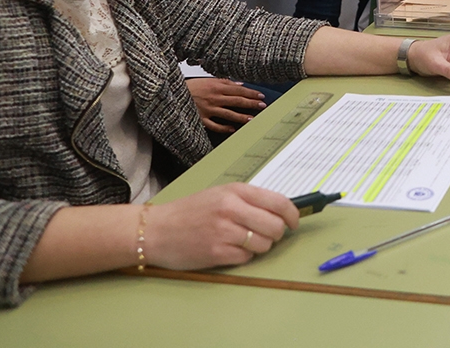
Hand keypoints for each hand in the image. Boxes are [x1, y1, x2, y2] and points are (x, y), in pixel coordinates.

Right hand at [146, 183, 299, 268]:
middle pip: (275, 226)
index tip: (294, 222)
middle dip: (276, 234)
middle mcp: (231, 209)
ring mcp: (224, 231)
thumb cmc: (188, 212)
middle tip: (266, 235)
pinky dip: (243, 257)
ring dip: (259, 247)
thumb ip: (248, 200)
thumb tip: (280, 211)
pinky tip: (229, 250)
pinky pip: (246, 258)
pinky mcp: (216, 253)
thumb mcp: (219, 194)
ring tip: (243, 242)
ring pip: (263, 244)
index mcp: (235, 191)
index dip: (292, 215)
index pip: (279, 202)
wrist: (155, 230)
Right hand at [187, 78, 267, 133]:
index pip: (239, 90)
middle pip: (237, 101)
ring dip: (241, 116)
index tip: (260, 96)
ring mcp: (208, 109)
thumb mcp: (208, 80)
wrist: (173, 93)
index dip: (251, 93)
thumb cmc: (191, 87)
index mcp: (216, 86)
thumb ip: (224, 81)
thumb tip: (239, 84)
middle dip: (251, 103)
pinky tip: (233, 129)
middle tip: (262, 106)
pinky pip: (215, 125)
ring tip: (251, 119)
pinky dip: (224, 128)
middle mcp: (214, 98)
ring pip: (228, 114)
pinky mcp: (201, 119)